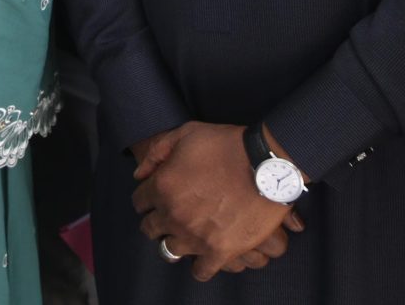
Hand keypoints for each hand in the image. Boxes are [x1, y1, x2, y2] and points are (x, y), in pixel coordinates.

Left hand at [132, 122, 302, 281]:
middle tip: (169, 213)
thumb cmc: (226, 144)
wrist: (265, 164)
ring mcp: (195, 236)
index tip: (156, 197)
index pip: (139, 202)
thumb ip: (157, 151)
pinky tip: (203, 254)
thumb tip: (139, 174)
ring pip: (169, 250)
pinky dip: (199, 265)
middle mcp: (173, 214)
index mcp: (163, 186)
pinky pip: (200, 271)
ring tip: (185, 233)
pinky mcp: (219, 252)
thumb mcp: (186, 132)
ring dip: (174, 241)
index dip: (146, 198)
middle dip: (156, 220)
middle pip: (150, 228)